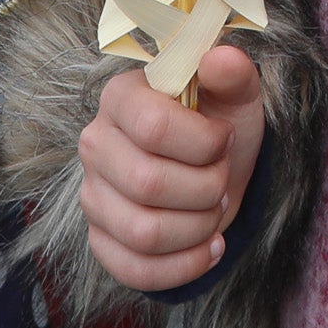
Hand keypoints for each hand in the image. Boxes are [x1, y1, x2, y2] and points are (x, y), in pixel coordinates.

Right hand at [78, 42, 265, 292]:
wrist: (212, 173)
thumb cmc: (218, 129)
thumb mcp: (235, 98)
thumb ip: (232, 74)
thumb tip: (221, 58)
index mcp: (121, 98)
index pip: (153, 127)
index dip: (204, 143)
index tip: (224, 140)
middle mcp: (95, 144)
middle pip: (149, 184)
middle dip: (206, 188)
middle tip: (222, 177)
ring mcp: (92, 196)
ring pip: (144, 233)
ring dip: (199, 227)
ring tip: (214, 209)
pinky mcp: (100, 240)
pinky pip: (136, 269)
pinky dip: (185, 265)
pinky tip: (209, 246)